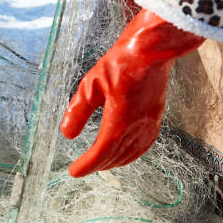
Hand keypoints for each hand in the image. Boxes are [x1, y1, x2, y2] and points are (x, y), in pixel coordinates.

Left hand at [60, 9, 201, 176]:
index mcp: (121, 119)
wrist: (151, 51)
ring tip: (98, 164)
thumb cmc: (121, 62)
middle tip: (81, 169)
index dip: (87, 164)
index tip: (73, 171)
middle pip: (115, 156)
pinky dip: (130, 155)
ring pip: (130, 154)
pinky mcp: (156, 119)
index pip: (102, 151)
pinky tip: (122, 154)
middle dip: (97, 165)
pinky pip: (143, 146)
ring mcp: (150, 124)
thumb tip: (67, 134)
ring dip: (113, 163)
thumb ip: (79, 110)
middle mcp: (138, 127)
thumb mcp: (91, 83)